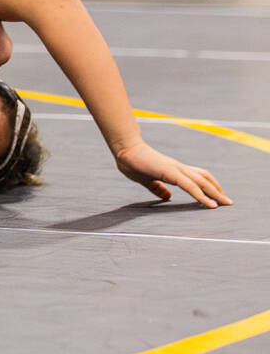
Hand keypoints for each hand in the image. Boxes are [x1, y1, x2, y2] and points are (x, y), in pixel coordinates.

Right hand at [114, 141, 230, 207]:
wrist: (125, 150)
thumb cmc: (132, 162)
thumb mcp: (146, 180)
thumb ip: (157, 188)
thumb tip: (168, 197)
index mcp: (173, 170)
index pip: (197, 176)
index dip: (208, 186)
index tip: (216, 197)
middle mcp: (179, 168)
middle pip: (204, 178)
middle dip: (217, 191)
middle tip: (228, 202)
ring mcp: (176, 169)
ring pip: (201, 182)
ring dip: (215, 193)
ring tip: (224, 203)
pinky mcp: (171, 172)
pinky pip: (190, 186)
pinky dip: (201, 195)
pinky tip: (209, 204)